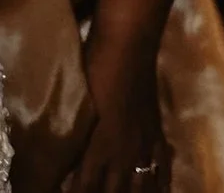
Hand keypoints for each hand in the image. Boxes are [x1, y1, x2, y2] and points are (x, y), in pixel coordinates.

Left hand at [66, 49, 166, 192]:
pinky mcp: (157, 134)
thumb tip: (60, 161)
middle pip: (114, 191)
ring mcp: (144, 144)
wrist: (126, 46)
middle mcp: (124, 152)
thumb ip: (72, 136)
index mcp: (98, 145)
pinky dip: (160, 185)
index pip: (85, 185)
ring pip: (140, 187)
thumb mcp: (76, 104)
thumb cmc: (92, 68)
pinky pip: (162, 169)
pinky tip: (158, 191)